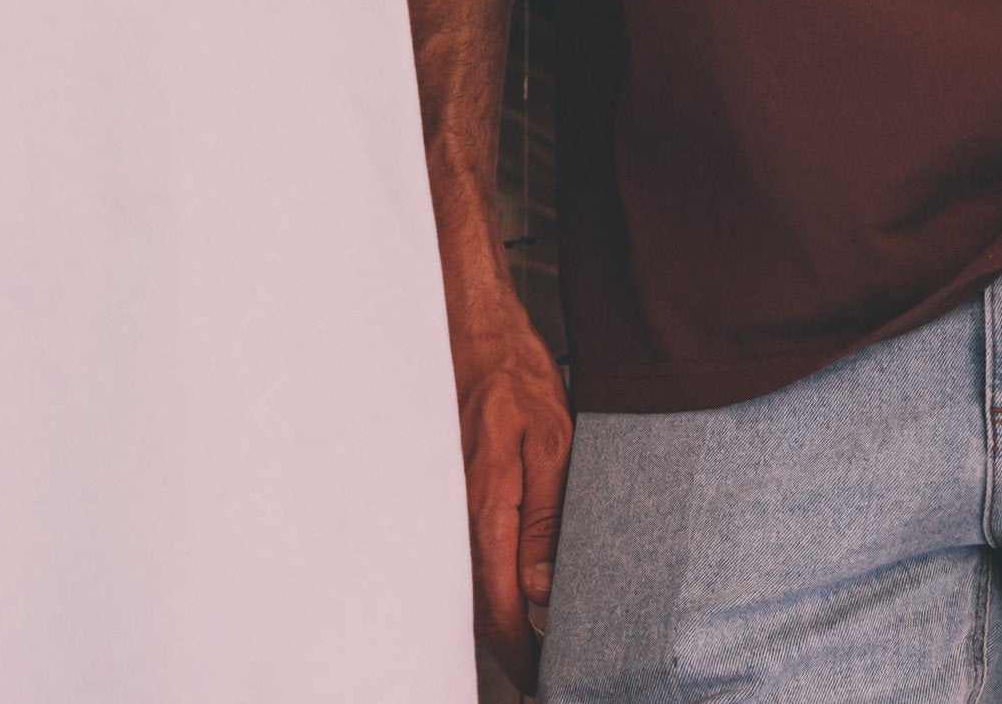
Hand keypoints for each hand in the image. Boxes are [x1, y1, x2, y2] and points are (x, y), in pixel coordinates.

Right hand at [453, 291, 572, 685]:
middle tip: (541, 673)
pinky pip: (465, 553)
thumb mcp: (553, 440)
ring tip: (531, 647)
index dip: (519, 647)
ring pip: (469, 582)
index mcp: (487, 503)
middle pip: (476, 603)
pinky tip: (509, 594)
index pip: (497, 600)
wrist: (472, 332)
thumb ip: (546, 515)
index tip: (542, 675)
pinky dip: (485, 585)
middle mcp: (459, 512)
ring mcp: (449, 504)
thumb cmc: (515, 378)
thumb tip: (543, 585)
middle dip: (507, 647)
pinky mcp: (450, 494)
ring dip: (497, 619)